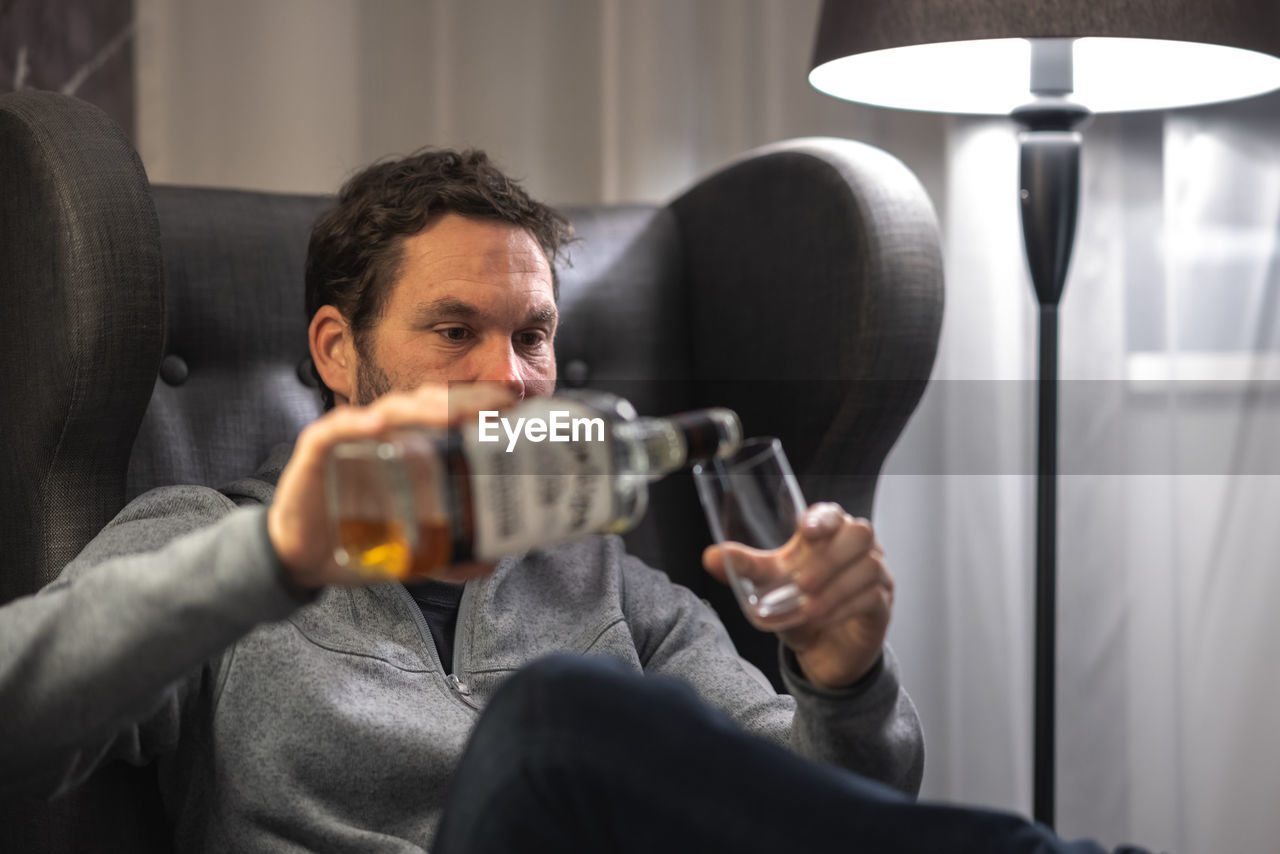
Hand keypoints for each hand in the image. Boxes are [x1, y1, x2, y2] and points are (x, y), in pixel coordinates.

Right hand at [268, 382, 515, 588]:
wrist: (302, 558)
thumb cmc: (357, 540)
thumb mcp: (411, 552)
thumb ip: (448, 555)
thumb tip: (489, 565)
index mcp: (410, 448)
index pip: (448, 415)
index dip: (478, 406)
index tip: (511, 406)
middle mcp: (385, 434)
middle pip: (427, 405)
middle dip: (461, 401)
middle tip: (493, 407)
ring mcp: (352, 437)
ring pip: (390, 410)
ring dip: (421, 409)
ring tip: (450, 415)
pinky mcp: (319, 449)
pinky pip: (338, 428)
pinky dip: (357, 424)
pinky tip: (377, 427)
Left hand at [702, 503, 892, 689]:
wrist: (822, 650)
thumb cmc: (799, 605)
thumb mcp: (769, 586)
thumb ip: (744, 569)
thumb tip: (710, 556)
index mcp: (829, 534)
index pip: (834, 513)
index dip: (824, 518)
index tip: (807, 531)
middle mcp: (857, 549)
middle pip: (860, 534)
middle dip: (830, 558)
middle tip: (803, 583)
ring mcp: (876, 574)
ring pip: (869, 566)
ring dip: (835, 589)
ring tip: (808, 608)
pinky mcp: (881, 604)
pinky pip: (872, 597)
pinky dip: (843, 608)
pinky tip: (822, 619)